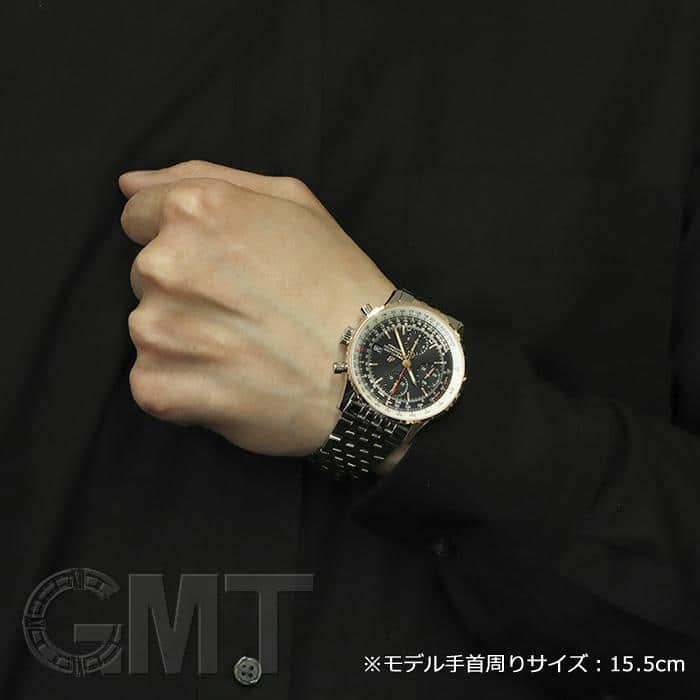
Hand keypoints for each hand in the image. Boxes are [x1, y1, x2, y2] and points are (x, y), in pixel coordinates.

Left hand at [118, 160, 394, 456]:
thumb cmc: (336, 282)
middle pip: (145, 275)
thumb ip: (205, 177)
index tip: (226, 268)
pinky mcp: (160, 386)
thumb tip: (129, 184)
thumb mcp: (293, 203)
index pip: (140, 217)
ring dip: (185, 340)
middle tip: (248, 312)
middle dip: (186, 290)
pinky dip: (183, 388)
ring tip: (244, 350)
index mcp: (195, 211)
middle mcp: (165, 263)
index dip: (186, 242)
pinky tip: (230, 384)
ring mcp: (158, 329)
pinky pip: (151, 382)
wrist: (369, 370)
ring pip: (149, 328)